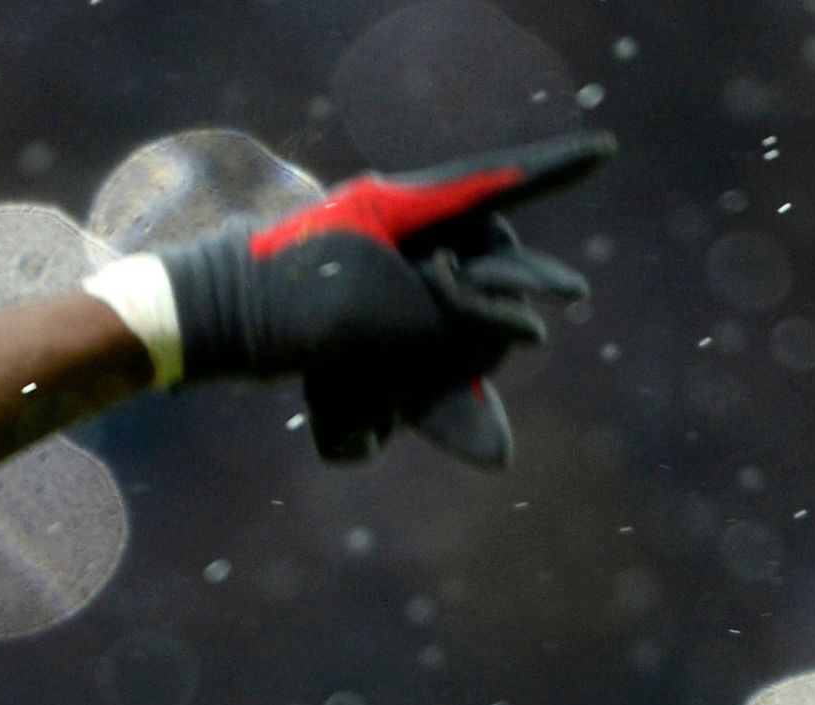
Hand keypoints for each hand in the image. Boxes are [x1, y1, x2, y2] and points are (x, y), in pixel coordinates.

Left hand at [152, 131, 612, 463]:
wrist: (210, 326)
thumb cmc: (284, 300)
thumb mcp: (377, 311)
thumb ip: (454, 317)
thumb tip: (523, 330)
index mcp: (400, 208)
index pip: (493, 181)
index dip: (555, 169)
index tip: (604, 149)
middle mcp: (401, 239)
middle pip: (487, 265)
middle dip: (511, 298)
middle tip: (567, 298)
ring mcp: (387, 282)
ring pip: (455, 327)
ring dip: (455, 375)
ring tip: (471, 426)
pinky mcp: (372, 327)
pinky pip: (420, 364)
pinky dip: (424, 402)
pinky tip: (436, 444)